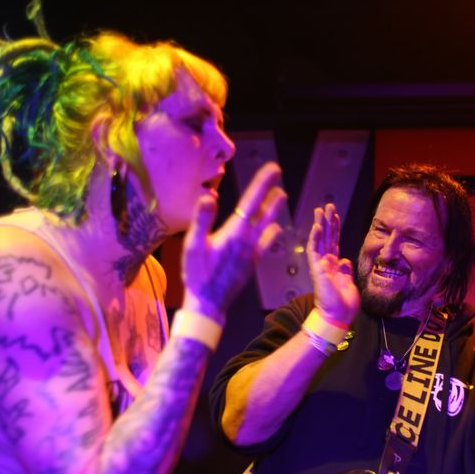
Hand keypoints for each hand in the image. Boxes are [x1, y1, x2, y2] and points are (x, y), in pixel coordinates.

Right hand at [182, 162, 285, 321]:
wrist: (209, 305)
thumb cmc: (197, 274)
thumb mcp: (193, 246)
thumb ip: (202, 220)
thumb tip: (210, 196)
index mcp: (234, 233)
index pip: (252, 202)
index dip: (262, 183)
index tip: (273, 168)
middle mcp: (248, 241)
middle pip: (264, 211)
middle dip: (271, 192)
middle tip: (278, 175)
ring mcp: (252, 253)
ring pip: (268, 226)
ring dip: (274, 210)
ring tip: (281, 196)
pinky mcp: (252, 263)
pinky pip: (266, 243)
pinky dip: (271, 232)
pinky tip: (274, 230)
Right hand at [306, 203, 359, 324]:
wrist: (338, 316)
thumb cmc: (344, 303)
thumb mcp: (349, 283)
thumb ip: (345, 270)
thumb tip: (345, 260)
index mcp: (334, 265)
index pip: (333, 242)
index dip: (334, 228)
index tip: (335, 215)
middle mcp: (325, 263)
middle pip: (325, 237)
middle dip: (327, 221)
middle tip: (327, 205)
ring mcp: (320, 266)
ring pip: (319, 241)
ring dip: (320, 225)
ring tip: (321, 210)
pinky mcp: (317, 270)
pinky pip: (314, 251)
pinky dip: (315, 238)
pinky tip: (316, 226)